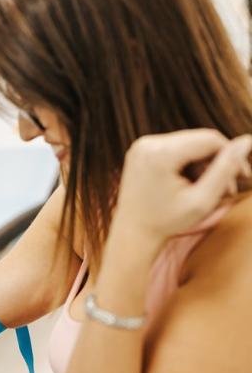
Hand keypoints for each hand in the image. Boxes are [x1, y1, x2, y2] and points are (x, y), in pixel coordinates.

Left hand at [114, 131, 251, 245]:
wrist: (132, 233)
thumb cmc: (167, 222)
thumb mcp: (203, 199)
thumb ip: (227, 168)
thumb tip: (247, 140)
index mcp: (160, 154)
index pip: (210, 139)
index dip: (231, 155)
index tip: (242, 176)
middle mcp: (147, 144)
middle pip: (198, 139)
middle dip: (216, 161)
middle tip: (226, 188)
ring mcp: (140, 145)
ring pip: (188, 143)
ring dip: (202, 162)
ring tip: (206, 189)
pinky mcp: (139, 150)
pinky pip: (174, 147)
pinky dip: (186, 162)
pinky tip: (188, 183)